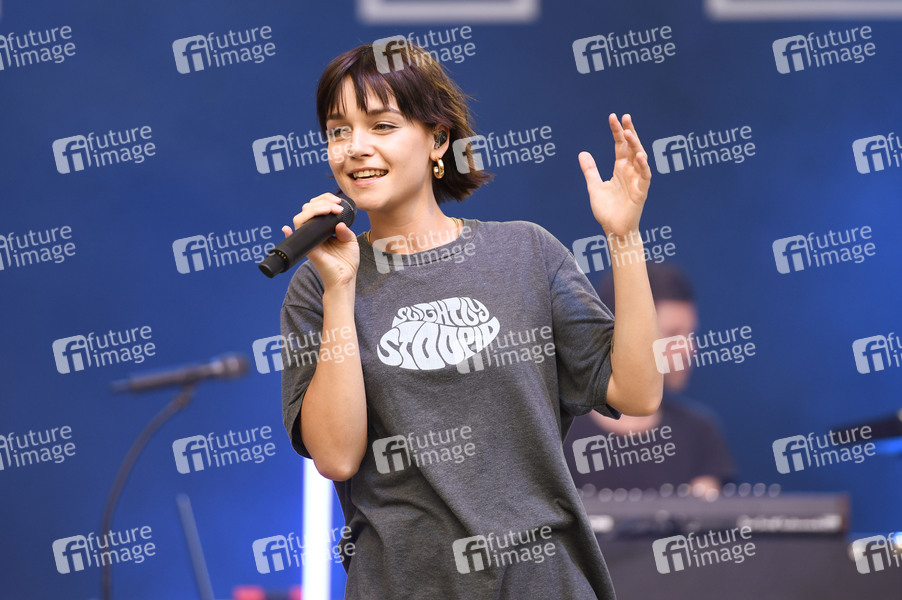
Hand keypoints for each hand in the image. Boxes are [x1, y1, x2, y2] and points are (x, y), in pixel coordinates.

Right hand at [282, 193, 358, 288]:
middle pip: (308, 208)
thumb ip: (345, 230)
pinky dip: (289, 233)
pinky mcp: (309, 249)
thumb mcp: (350, 241)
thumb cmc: (347, 261)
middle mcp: (315, 231)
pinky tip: (287, 228)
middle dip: (322, 201)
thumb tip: (338, 223)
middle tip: (336, 206)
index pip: (318, 207)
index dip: (325, 199)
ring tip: (329, 209)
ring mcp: (310, 239)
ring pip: (301, 218)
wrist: (345, 278)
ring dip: (315, 209)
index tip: (338, 201)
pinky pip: (295, 238)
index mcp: (324, 228)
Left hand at [578, 114, 651, 237]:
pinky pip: (645, 177)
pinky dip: (643, 166)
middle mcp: (630, 172)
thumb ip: (590, 170)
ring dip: (635, 145)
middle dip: (629, 132)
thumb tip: (582, 153)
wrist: (613, 230)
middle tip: (625, 117)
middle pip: (631, 148)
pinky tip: (639, 156)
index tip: (613, 117)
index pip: (620, 146)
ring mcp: (637, 181)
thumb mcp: (594, 187)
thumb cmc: (607, 211)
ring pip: (639, 159)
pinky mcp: (641, 192)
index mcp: (620, 169)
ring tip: (629, 132)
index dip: (617, 132)